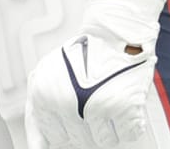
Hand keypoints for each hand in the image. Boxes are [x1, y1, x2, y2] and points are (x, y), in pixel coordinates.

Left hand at [25, 34, 158, 148]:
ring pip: (105, 141)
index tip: (79, 114)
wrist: (114, 31)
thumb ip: (39, 114)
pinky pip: (128, 134)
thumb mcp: (49, 78)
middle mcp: (66, 102)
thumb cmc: (83, 55)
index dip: (71, 125)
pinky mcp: (122, 105)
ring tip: (109, 96)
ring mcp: (95, 105)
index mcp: (44, 96)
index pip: (57, 137)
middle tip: (95, 99)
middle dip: (90, 124)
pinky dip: (130, 121)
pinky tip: (124, 98)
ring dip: (110, 124)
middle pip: (81, 141)